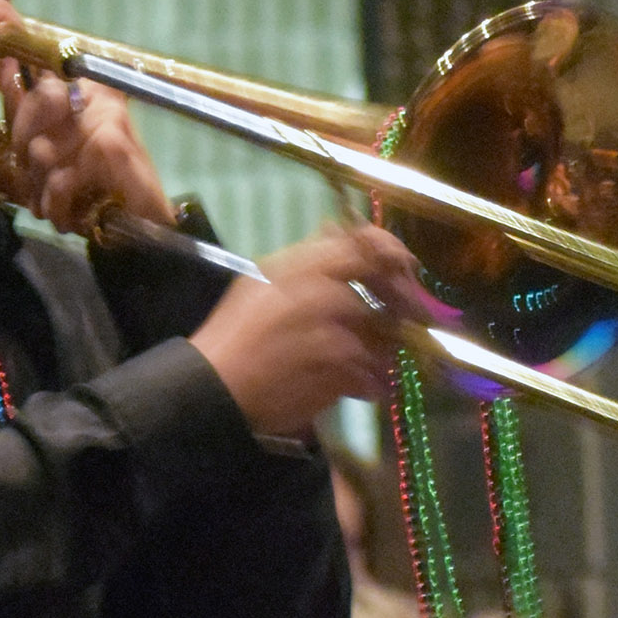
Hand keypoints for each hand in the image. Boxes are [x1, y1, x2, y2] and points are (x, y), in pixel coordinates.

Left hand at [0, 0, 171, 231]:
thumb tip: (1, 68)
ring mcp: (107, 118)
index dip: (5, 23)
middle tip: (34, 172)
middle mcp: (98, 94)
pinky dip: (56, 203)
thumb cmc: (98, 190)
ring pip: (38, 144)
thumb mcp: (54, 150)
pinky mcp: (113, 145)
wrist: (146, 232)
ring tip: (53, 199)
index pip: (39, 46)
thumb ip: (28, 112)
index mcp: (83, 88)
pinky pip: (58, 174)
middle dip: (24, 143)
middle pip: (35, 99)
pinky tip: (69, 213)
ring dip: (39, 184)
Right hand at [189, 224, 425, 440]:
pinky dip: (369, 384)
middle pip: (389, 300)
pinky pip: (376, 379)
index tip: (404, 267)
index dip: (393, 255)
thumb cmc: (236, 331)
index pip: (369, 249)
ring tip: (359, 361)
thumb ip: (307, 254)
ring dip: (381, 353)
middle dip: (395, 313)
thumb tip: (338, 229)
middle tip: (390, 324)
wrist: (214, 388)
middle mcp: (328, 297)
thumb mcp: (262, 278)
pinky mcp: (343, 378)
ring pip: (387, 343)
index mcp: (305, 268)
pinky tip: (351, 385)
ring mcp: (339, 340)